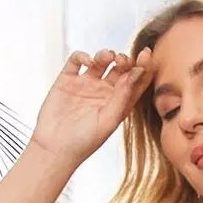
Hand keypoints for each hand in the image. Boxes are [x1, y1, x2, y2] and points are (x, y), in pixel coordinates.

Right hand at [29, 46, 153, 168]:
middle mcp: (104, 92)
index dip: (143, 67)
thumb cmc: (84, 142)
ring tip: (109, 57)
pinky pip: (77, 60)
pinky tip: (88, 61)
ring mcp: (86, 84)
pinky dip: (83, 55)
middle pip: (120, 69)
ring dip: (106, 54)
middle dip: (125, 60)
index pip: (135, 82)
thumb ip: (122, 97)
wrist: (55, 148)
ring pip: (100, 61)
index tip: (146, 55)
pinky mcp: (68, 80)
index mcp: (118, 104)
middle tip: (123, 60)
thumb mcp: (108, 121)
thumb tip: (135, 74)